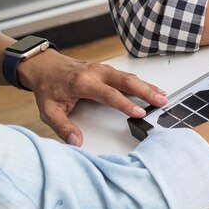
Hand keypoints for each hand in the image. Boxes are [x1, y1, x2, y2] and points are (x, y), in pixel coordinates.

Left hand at [17, 52, 167, 145]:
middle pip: (126, 81)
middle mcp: (96, 72)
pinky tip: (151, 88)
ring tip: (162, 95)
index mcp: (83, 83)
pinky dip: (140, 82)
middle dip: (145, 90)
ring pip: (129, 76)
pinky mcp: (106, 69)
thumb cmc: (49, 88)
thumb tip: (76, 142)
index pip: (109, 94)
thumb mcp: (49, 110)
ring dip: (146, 86)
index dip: (125, 103)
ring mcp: (103, 69)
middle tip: (161, 100)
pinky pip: (126, 75)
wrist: (46, 66)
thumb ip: (63, 127)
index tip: (140, 112)